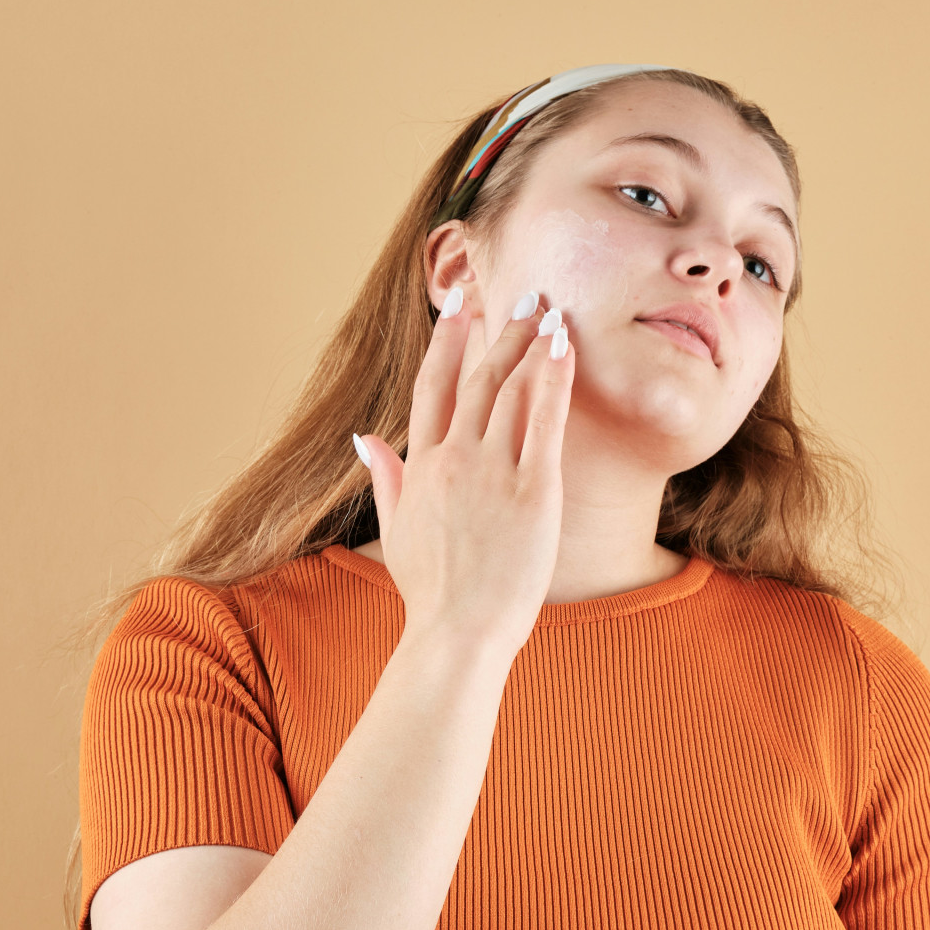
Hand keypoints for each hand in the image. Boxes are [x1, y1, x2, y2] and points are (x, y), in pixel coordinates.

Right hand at [356, 289, 574, 661]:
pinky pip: (544, 422)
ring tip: (551, 311)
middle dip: (500, 332)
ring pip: (511, 392)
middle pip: (477, 379)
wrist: (458, 633)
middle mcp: (453, 460)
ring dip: (531, 346)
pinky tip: (565, 349)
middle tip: (523, 296)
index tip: (460, 304)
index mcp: (422, 466)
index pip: (432, 387)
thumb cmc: (432, 592)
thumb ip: (384, 478)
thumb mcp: (396, 530)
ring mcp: (492, 473)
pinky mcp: (532, 492)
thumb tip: (364, 437)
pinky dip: (553, 380)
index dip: (447, 340)